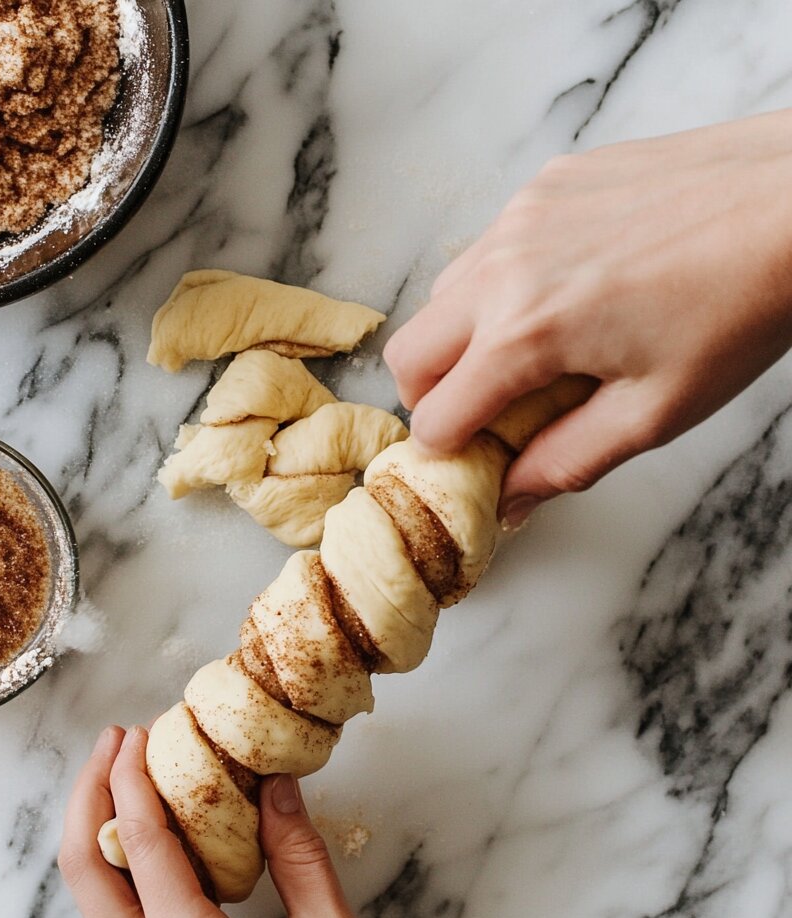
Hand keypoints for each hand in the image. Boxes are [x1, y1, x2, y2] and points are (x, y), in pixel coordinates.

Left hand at [59, 725, 392, 917]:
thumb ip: (301, 860)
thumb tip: (275, 785)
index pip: (140, 843)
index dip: (134, 776)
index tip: (141, 730)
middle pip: (83, 869)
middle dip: (90, 792)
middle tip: (115, 741)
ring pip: (90, 897)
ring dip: (99, 827)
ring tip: (127, 775)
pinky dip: (119, 865)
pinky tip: (150, 836)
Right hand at [383, 109, 791, 525]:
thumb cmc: (741, 307)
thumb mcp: (655, 412)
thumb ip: (565, 462)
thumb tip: (510, 500)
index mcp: (526, 332)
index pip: (435, 414)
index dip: (450, 452)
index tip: (478, 460)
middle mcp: (504, 267)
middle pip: (407, 353)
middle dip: (432, 397)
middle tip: (484, 414)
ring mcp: (520, 216)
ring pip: (442, 296)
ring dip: (461, 339)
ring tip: (528, 353)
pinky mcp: (544, 186)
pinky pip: (487, 248)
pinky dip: (499, 286)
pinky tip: (562, 292)